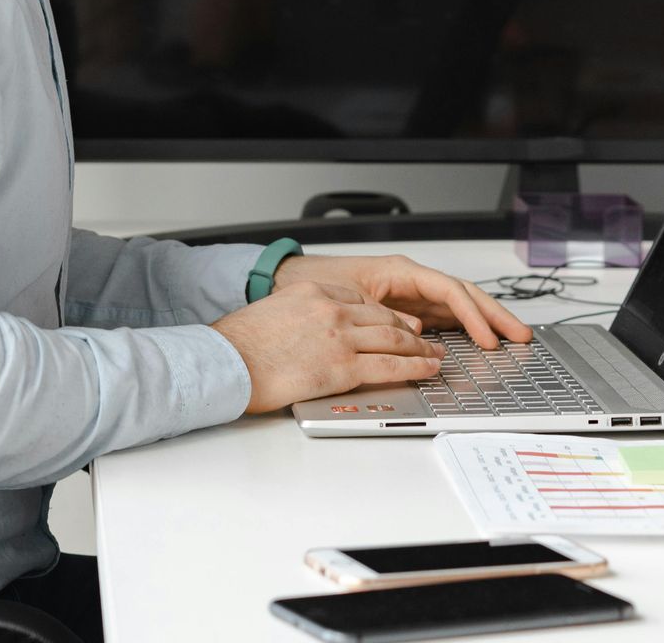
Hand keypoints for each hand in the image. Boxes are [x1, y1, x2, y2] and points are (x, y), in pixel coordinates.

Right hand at [210, 280, 444, 414]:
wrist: (228, 362)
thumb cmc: (238, 344)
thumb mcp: (270, 313)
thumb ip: (297, 317)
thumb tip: (306, 334)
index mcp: (313, 292)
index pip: (361, 300)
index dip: (385, 314)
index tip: (395, 322)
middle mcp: (331, 309)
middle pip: (384, 317)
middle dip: (409, 330)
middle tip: (424, 339)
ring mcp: (341, 337)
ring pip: (395, 339)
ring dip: (420, 348)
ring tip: (435, 356)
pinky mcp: (345, 366)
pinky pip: (392, 365)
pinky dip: (416, 367)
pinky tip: (428, 369)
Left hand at [273, 252, 531, 350]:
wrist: (290, 281)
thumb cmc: (315, 282)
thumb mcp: (349, 296)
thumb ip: (384, 314)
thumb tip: (416, 332)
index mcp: (400, 271)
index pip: (449, 291)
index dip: (473, 315)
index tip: (488, 338)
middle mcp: (410, 280)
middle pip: (463, 295)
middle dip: (495, 315)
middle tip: (521, 336)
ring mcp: (410, 294)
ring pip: (457, 306)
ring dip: (485, 321)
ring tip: (512, 339)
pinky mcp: (405, 309)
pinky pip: (441, 318)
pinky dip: (463, 329)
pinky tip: (479, 343)